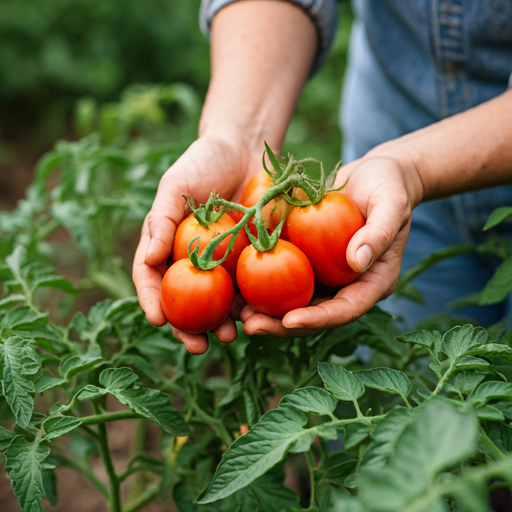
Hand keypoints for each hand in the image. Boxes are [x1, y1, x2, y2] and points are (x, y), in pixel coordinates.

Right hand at [133, 132, 262, 353]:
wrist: (246, 149)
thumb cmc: (203, 162)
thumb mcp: (175, 185)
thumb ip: (161, 220)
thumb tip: (149, 260)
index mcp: (166, 245)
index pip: (151, 279)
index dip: (151, 301)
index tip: (156, 321)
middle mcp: (192, 260)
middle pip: (185, 302)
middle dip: (189, 328)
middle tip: (198, 347)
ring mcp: (222, 263)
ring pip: (218, 303)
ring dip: (222, 325)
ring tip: (230, 337)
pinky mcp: (250, 259)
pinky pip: (249, 286)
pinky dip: (250, 305)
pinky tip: (256, 316)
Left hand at [240, 152, 423, 335]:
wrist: (372, 175)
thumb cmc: (388, 187)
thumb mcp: (391, 205)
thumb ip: (379, 233)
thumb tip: (357, 262)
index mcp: (373, 281)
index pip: (346, 309)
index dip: (318, 319)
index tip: (289, 321)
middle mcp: (347, 284)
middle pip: (315, 313)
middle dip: (282, 325)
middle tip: (251, 326)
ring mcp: (326, 274)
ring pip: (295, 300)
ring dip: (266, 310)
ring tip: (237, 314)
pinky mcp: (309, 260)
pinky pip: (285, 275)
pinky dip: (261, 281)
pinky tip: (237, 284)